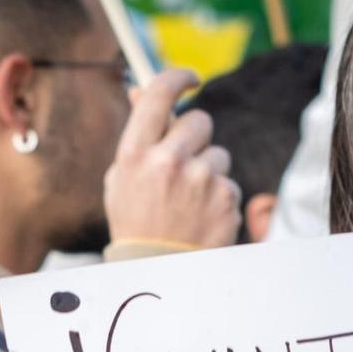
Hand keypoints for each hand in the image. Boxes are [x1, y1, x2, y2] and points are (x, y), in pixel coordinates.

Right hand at [104, 68, 240, 249]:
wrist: (157, 273)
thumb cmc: (135, 222)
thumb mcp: (122, 177)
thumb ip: (137, 133)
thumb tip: (141, 89)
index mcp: (135, 153)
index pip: (159, 93)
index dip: (178, 78)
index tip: (191, 78)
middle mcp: (168, 161)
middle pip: (200, 120)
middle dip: (196, 137)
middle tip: (184, 164)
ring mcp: (201, 180)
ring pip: (219, 154)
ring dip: (209, 171)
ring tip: (190, 202)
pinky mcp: (226, 199)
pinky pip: (229, 184)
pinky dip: (219, 198)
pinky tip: (202, 218)